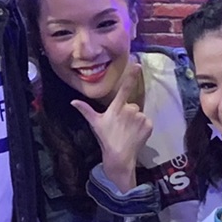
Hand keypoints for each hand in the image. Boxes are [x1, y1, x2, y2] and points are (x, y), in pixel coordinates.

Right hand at [74, 63, 152, 192]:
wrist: (120, 157)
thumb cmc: (105, 139)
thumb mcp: (95, 123)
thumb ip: (85, 110)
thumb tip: (73, 102)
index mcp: (117, 107)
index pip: (125, 88)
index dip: (132, 75)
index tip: (138, 64)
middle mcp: (130, 110)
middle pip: (131, 105)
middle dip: (127, 113)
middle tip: (120, 125)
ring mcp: (140, 118)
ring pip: (138, 113)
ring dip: (134, 120)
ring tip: (127, 131)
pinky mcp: (149, 125)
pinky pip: (146, 121)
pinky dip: (142, 127)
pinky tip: (134, 134)